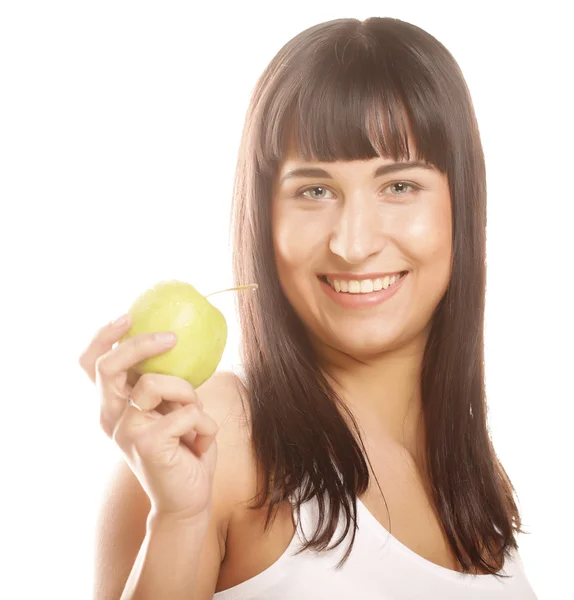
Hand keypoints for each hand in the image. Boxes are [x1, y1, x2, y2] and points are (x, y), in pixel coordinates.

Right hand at [79, 315, 218, 521]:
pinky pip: (188, 411)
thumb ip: (165, 385)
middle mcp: (111, 417)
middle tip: (171, 337)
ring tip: (194, 420)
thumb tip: (177, 342)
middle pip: (108, 366)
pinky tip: (201, 444)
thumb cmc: (183, 448)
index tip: (128, 317)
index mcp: (115, 406)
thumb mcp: (172, 410)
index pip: (91, 365)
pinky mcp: (146, 443)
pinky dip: (205, 424)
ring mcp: (125, 430)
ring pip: (157, 382)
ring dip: (188, 394)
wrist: (188, 498)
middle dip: (141, 345)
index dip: (103, 337)